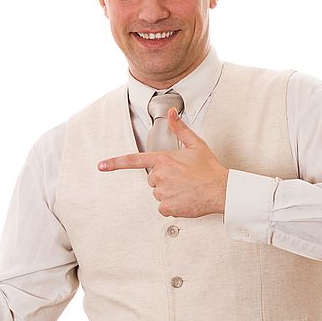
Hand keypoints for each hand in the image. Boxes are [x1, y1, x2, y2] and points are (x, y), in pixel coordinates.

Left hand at [98, 108, 228, 217]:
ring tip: (185, 188)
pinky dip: (171, 205)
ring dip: (168, 192)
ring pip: (157, 193)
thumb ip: (180, 128)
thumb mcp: (196, 144)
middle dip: (163, 179)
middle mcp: (160, 176)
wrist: (220, 190)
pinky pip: (162, 207)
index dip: (115, 163)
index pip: (134, 160)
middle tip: (181, 178)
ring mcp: (162, 192)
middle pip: (152, 179)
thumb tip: (172, 113)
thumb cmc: (209, 169)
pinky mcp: (167, 207)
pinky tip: (184, 199)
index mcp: (163, 159)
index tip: (101, 165)